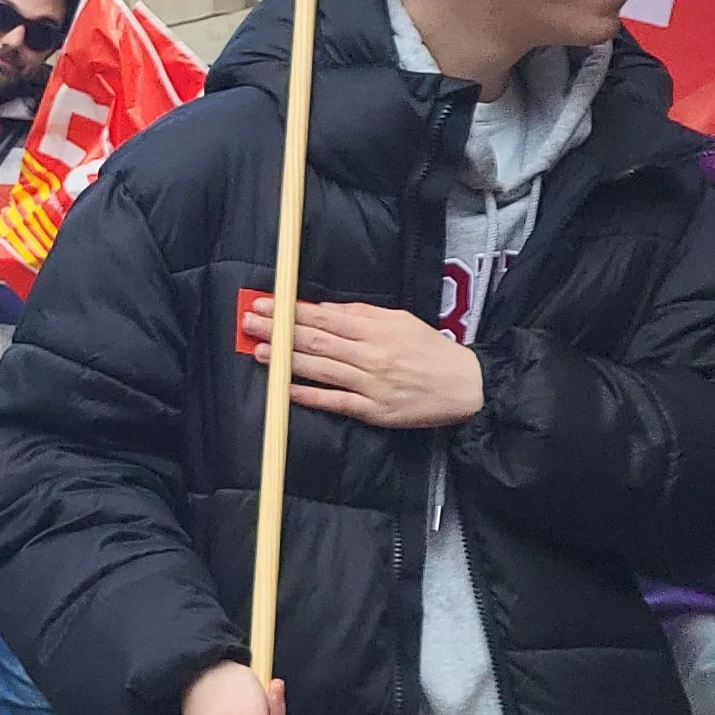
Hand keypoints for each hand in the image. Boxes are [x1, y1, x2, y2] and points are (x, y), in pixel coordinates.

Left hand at [238, 297, 482, 430]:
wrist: (464, 386)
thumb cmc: (429, 350)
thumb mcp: (399, 320)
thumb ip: (361, 314)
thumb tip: (323, 310)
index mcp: (376, 330)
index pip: (323, 319)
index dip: (290, 311)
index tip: (265, 304)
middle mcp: (370, 356)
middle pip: (316, 341)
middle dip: (279, 331)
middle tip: (250, 323)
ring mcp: (370, 385)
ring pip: (321, 370)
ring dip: (287, 360)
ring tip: (260, 351)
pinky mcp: (373, 411)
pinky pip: (336, 402)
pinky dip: (310, 395)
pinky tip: (285, 389)